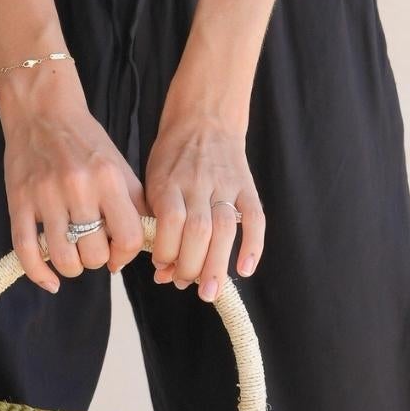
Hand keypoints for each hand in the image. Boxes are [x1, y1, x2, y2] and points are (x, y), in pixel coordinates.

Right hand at [0, 62, 146, 293]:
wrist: (41, 111)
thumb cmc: (85, 140)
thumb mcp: (119, 166)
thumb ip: (135, 203)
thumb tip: (141, 246)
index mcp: (108, 178)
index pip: (129, 237)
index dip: (126, 255)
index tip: (119, 254)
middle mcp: (78, 187)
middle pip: (95, 254)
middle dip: (97, 259)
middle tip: (93, 247)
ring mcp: (45, 196)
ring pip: (64, 257)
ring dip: (72, 267)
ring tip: (73, 256)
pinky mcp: (18, 202)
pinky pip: (26, 251)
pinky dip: (39, 274)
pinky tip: (51, 281)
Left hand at [141, 100, 264, 300]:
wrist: (204, 119)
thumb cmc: (171, 159)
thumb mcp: (153, 182)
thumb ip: (156, 224)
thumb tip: (162, 273)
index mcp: (169, 182)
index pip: (170, 221)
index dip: (166, 250)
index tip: (162, 268)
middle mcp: (198, 183)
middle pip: (199, 230)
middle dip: (192, 266)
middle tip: (186, 286)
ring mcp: (226, 184)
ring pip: (225, 228)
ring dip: (217, 264)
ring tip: (210, 291)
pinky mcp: (247, 186)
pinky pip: (256, 218)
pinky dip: (253, 245)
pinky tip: (245, 269)